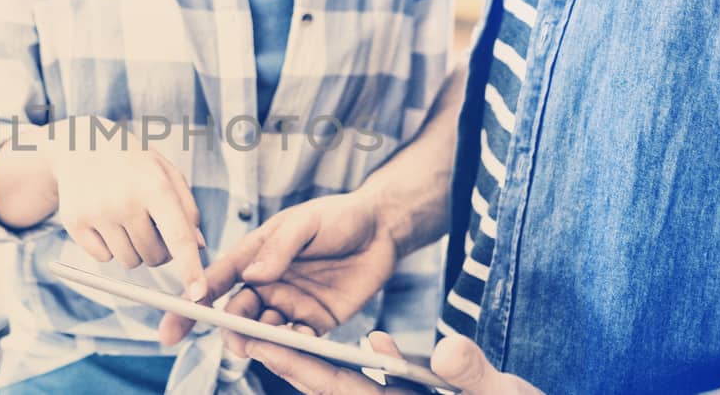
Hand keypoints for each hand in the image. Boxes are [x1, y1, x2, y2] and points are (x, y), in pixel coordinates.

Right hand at [40, 119, 209, 294]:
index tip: (198, 294)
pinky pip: (103, 259)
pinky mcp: (75, 222)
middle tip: (151, 227)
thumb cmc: (133, 163)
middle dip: (159, 251)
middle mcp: (125, 201)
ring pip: (129, 262)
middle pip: (154, 257)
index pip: (178, 237)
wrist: (81, 145)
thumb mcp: (166, 173)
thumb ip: (187, 209)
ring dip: (134, 250)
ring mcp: (97, 212)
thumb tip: (198, 247)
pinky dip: (109, 248)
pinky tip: (106, 221)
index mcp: (155, 186)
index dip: (191, 268)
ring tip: (128, 220)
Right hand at [158, 191, 396, 347]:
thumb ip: (279, 248)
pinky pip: (298, 340)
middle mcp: (267, 283)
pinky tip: (294, 343)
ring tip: (258, 344)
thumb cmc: (338, 217)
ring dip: (257, 339)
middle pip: (235, 311)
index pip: (216, 279)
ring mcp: (290, 304)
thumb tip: (251, 276)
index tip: (175, 318)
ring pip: (263, 330)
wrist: (382, 229)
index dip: (193, 299)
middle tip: (233, 337)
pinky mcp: (316, 321)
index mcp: (255, 256)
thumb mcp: (305, 223)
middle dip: (228, 327)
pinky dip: (292, 346)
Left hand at [247, 331, 542, 394]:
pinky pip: (368, 388)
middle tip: (246, 330)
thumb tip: (445, 351)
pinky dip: (350, 371)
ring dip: (311, 365)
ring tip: (272, 334)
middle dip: (289, 361)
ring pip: (344, 389)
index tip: (262, 342)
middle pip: (328, 389)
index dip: (299, 365)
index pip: (338, 390)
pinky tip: (355, 350)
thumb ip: (473, 375)